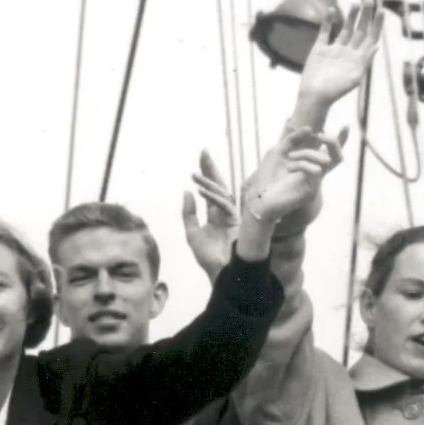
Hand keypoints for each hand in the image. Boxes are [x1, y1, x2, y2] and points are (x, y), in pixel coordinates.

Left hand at [181, 151, 236, 283]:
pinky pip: (224, 205)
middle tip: (204, 152)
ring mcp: (232, 215)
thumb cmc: (209, 257)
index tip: (201, 157)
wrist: (220, 273)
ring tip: (194, 173)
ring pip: (221, 193)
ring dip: (207, 183)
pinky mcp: (236, 222)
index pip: (212, 189)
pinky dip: (212, 197)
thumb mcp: (193, 233)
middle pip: (219, 185)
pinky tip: (200, 191)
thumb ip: (189, 214)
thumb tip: (187, 192)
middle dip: (211, 168)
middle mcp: (226, 211)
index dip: (207, 173)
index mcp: (217, 213)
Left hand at [243, 128, 345, 228]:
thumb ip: (292, 140)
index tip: (346, 126)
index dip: (341, 140)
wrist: (259, 200)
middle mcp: (315, 175)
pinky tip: (289, 167)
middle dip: (332, 141)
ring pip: (324, 161)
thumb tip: (309, 128)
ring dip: (307, 153)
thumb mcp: (278, 152)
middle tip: (319, 134)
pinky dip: (302, 164)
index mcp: (309, 166)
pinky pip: (315, 171)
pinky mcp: (311, 192)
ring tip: (290, 157)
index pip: (330, 153)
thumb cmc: (267, 179)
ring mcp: (314, 184)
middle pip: (337, 157)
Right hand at [291, 0, 383, 126]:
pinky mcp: (319, 50)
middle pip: (360, 31)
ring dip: (350, 17)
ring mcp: (333, 51)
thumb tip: (376, 46)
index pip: (371, 37)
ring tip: (355, 4)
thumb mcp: (354, 76)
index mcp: (358, 59)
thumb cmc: (335, 91)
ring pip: (344, 30)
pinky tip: (331, 10)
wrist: (313, 97)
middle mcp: (348, 53)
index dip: (377, 24)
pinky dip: (327, 22)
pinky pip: (325, 33)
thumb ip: (365, 60)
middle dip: (365, 16)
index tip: (381, 10)